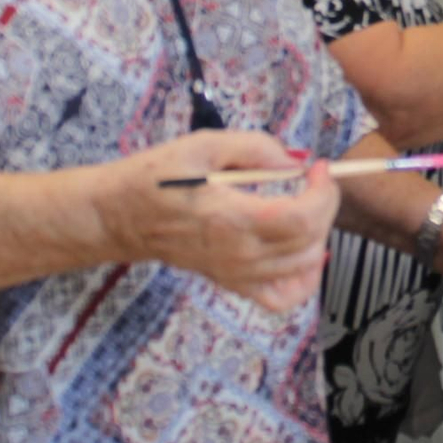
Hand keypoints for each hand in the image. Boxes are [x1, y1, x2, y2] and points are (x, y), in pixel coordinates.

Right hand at [95, 129, 338, 314]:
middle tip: (313, 180)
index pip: (302, 218)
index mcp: (231, 220)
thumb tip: (294, 161)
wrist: (117, 216)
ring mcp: (236, 274)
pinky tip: (301, 251)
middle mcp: (238, 255)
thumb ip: (254, 148)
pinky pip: (281, 297)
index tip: (319, 167)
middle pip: (309, 242)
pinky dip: (303, 278)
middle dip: (325, 205)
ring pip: (303, 268)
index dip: (323, 191)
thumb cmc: (154, 178)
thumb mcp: (203, 145)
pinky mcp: (231, 282)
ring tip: (304, 205)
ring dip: (318, 234)